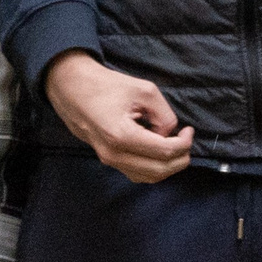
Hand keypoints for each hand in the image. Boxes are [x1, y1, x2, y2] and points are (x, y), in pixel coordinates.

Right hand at [44, 51, 193, 182]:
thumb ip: (163, 114)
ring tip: (176, 145)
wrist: (72, 89)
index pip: (164, 152)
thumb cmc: (106, 85)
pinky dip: (153, 167)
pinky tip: (159, 150)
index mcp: (121, 136)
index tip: (188, 129)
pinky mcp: (107, 160)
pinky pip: (136, 173)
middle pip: (158, 171)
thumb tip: (171, 132)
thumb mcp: (143, 90)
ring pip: (147, 177)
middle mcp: (113, 154)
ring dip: (168, 165)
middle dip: (180, 158)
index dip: (184, 143)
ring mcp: (108, 160)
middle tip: (187, 140)